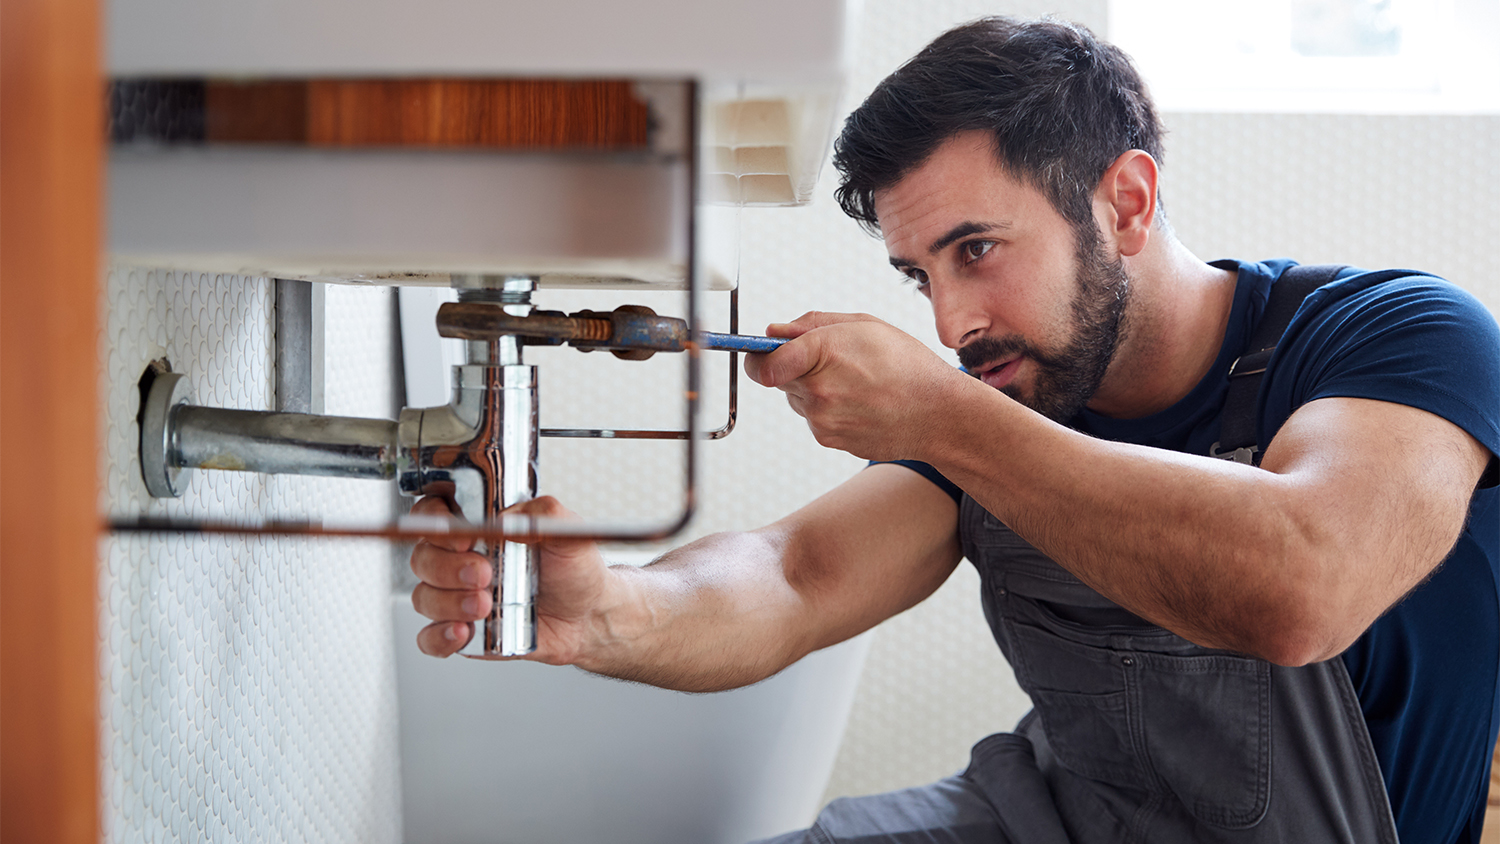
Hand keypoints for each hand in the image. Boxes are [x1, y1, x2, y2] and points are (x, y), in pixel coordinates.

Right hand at [408, 495, 611, 661]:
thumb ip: (544, 514)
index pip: (433, 513)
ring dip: (448, 603)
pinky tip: (464, 631)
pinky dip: (439, 636)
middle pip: (422, 557)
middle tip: (483, 574)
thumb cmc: (574, 571)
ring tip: (485, 605)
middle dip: (446, 568)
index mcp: (479, 528)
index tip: (462, 537)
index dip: (434, 521)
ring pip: (423, 597)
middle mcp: (461, 560)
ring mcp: (458, 597)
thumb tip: (508, 518)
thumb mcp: (568, 533)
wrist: (589, 616)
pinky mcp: (464, 631)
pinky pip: (430, 638)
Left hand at [743, 311, 971, 460]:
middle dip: (795, 367)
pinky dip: (829, 409)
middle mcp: (818, 391)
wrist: (938, 414)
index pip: (762, 363)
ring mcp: (822, 421)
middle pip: (778, 378)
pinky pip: (815, 418)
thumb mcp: (864, 325)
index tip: (759, 352)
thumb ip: (812, 324)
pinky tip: (860, 402)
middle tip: (833, 361)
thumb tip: (775, 332)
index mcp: (823, 353)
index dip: (757, 356)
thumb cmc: (909, 366)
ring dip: (814, 388)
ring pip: (797, 399)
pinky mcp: (829, 440)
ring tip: (855, 383)